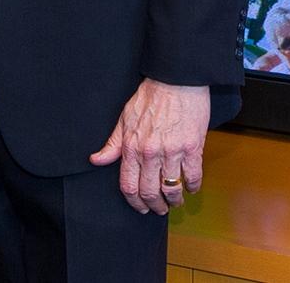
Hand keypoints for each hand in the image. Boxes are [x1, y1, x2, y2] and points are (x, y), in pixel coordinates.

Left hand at [89, 79, 209, 214]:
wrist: (175, 80)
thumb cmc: (150, 96)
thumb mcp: (125, 118)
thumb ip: (113, 143)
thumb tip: (96, 159)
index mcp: (132, 146)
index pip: (128, 185)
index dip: (134, 202)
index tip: (140, 207)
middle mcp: (150, 152)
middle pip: (150, 193)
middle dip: (155, 206)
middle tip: (159, 209)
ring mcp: (172, 152)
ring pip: (172, 190)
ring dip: (174, 200)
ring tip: (175, 200)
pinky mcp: (192, 148)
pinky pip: (193, 177)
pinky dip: (193, 187)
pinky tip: (191, 186)